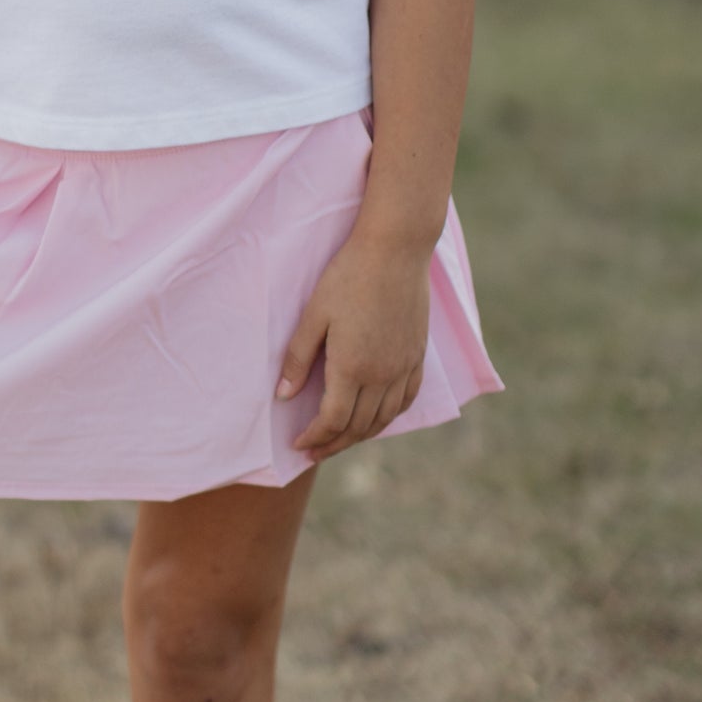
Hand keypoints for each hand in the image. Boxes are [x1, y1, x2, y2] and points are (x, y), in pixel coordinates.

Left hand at [276, 229, 428, 460]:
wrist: (395, 250)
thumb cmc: (348, 277)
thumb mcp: (314, 315)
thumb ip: (298, 359)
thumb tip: (283, 395)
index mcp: (352, 368)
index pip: (333, 421)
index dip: (315, 437)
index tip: (298, 443)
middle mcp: (382, 375)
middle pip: (359, 427)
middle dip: (334, 443)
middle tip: (314, 451)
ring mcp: (404, 366)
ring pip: (384, 418)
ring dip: (361, 435)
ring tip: (341, 439)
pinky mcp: (418, 355)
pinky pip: (407, 398)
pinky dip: (390, 416)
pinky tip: (378, 417)